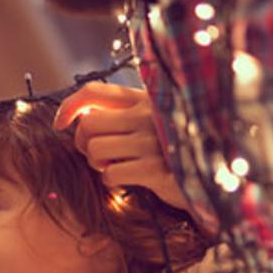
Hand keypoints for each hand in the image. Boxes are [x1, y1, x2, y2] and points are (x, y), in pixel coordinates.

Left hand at [54, 82, 188, 209]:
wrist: (212, 177)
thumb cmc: (173, 149)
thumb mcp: (152, 121)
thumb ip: (121, 113)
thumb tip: (80, 117)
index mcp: (144, 99)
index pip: (94, 91)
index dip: (69, 106)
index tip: (60, 123)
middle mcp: (148, 115)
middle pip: (88, 124)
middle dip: (83, 144)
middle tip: (97, 155)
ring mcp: (153, 141)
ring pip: (95, 149)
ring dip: (98, 164)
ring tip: (116, 166)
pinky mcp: (156, 169)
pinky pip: (111, 174)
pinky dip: (112, 180)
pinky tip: (129, 180)